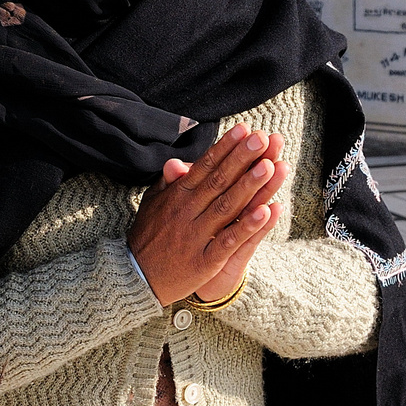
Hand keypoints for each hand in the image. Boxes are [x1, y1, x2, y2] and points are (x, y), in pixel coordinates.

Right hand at [128, 124, 288, 305]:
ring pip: (227, 207)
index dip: (224, 148)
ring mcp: (196, 236)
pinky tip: (266, 212)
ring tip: (270, 165)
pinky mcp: (205, 261)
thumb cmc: (148, 236)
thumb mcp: (153, 203)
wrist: (134, 276)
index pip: (204, 167)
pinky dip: (247, 226)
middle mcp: (187, 212)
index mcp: (177, 196)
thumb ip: (169, 182)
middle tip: (262, 138)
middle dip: (242, 158)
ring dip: (249, 185)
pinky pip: (228, 241)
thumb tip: (176, 161)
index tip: (244, 129)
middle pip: (219, 181)